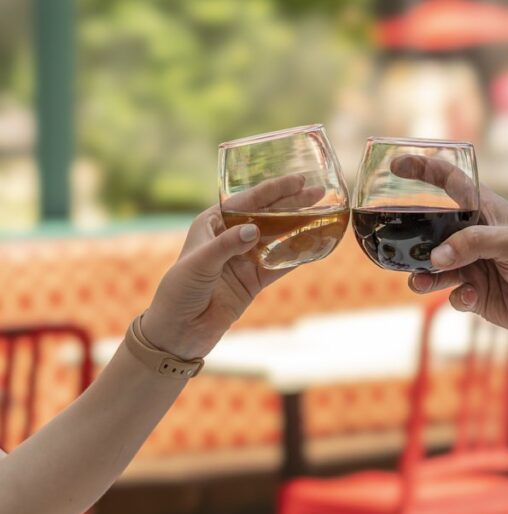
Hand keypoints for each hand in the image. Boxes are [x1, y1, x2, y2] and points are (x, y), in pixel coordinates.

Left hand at [140, 174, 320, 358]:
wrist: (179, 332)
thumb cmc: (178, 291)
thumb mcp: (198, 264)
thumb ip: (226, 246)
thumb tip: (254, 230)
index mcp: (212, 223)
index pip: (247, 201)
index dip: (273, 190)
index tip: (297, 180)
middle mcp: (230, 237)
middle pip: (267, 216)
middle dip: (292, 204)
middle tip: (318, 192)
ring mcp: (244, 260)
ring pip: (277, 238)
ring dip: (299, 227)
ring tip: (324, 213)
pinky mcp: (253, 281)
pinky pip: (279, 265)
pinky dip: (297, 256)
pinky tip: (315, 245)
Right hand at [395, 154, 507, 336]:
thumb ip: (471, 244)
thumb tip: (435, 258)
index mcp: (482, 210)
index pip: (447, 181)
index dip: (422, 169)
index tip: (396, 165)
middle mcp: (472, 236)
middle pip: (429, 231)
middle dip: (412, 241)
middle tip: (398, 248)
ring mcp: (471, 265)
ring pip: (432, 268)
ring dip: (423, 276)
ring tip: (422, 283)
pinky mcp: (475, 293)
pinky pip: (450, 295)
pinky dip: (456, 298)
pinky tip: (473, 298)